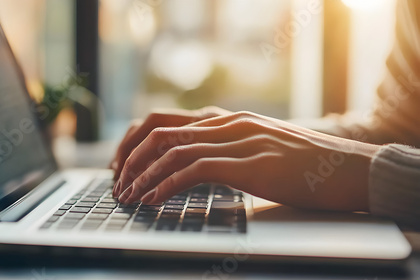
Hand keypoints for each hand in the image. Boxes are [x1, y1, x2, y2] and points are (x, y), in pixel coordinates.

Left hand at [112, 110, 380, 211]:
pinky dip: (167, 185)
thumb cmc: (304, 165)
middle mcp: (228, 124)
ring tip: (129, 196)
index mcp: (228, 120)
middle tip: (118, 181)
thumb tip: (196, 166)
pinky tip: (153, 200)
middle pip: (161, 131)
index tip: (123, 164)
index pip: (167, 121)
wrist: (348, 168)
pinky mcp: (248, 164)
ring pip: (173, 151)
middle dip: (131, 157)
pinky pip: (194, 170)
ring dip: (144, 175)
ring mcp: (238, 141)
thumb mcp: (258, 149)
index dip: (137, 141)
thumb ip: (229, 149)